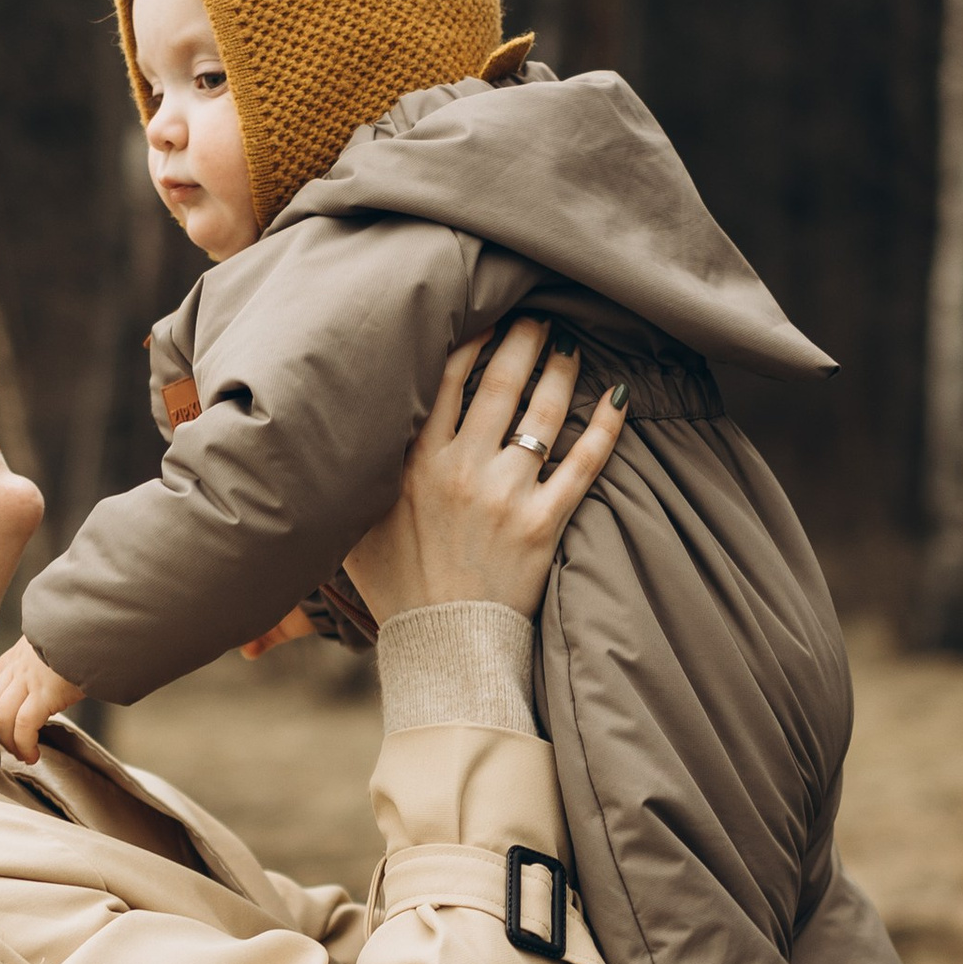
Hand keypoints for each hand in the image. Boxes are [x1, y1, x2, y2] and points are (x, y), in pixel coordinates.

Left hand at [0, 635, 83, 762]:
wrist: (97, 625)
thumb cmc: (88, 633)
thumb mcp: (62, 638)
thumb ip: (55, 653)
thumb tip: (69, 667)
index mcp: (23, 651)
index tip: (9, 720)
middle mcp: (20, 665)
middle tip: (12, 745)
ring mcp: (29, 679)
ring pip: (3, 717)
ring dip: (9, 742)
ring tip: (22, 755)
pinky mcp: (44, 694)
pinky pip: (25, 726)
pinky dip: (24, 745)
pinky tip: (33, 755)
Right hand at [342, 322, 626, 624]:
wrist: (440, 647)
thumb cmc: (395, 587)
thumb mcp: (354, 524)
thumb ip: (359, 472)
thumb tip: (343, 429)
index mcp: (412, 462)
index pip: (446, 377)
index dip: (472, 337)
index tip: (486, 316)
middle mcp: (460, 469)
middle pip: (500, 381)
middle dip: (522, 338)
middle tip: (537, 316)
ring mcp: (505, 495)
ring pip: (543, 412)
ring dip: (560, 370)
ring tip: (569, 346)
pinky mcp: (544, 524)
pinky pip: (583, 464)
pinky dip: (605, 429)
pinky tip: (619, 399)